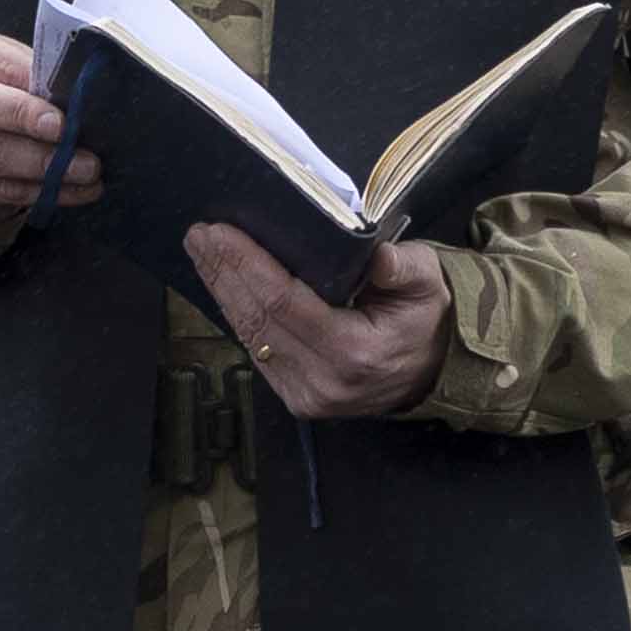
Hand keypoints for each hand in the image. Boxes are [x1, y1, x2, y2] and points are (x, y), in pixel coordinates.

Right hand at [0, 25, 72, 251]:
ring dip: (45, 164)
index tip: (56, 94)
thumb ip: (37, 75)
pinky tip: (72, 190)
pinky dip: (40, 191)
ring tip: (86, 169)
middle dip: (27, 119)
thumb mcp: (13, 69)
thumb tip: (81, 95)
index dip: (25, 77)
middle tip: (68, 133)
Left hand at [189, 221, 454, 427]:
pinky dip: (237, 315)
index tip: (220, 231)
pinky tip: (222, 285)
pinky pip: (257, 351)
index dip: (247, 265)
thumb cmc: (424, 319)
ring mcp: (306, 395)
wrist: (432, 372)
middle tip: (199, 234)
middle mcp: (324, 380)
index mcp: (354, 352)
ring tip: (202, 252)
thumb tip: (378, 256)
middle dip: (223, 273)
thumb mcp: (428, 283)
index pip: (284, 302)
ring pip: (250, 337)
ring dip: (221, 291)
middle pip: (257, 320)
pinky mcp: (296, 398)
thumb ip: (404, 268)